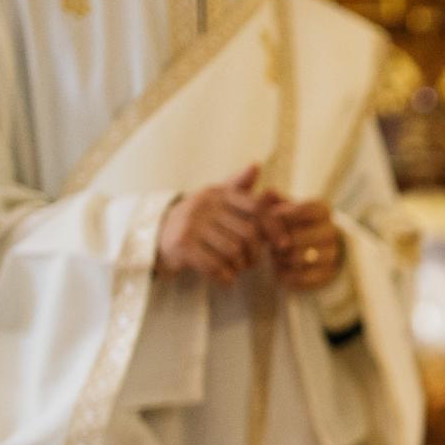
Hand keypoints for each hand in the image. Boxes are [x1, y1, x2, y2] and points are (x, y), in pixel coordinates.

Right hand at [155, 164, 265, 285]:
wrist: (159, 233)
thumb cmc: (201, 218)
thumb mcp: (219, 199)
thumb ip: (241, 188)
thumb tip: (256, 165)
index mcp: (219, 193)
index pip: (256, 207)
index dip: (274, 227)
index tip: (284, 245)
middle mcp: (204, 204)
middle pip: (248, 234)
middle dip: (255, 253)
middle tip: (251, 261)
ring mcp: (191, 224)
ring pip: (234, 251)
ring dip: (240, 266)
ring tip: (237, 268)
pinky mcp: (182, 245)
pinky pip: (215, 266)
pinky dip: (226, 277)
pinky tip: (226, 278)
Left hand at [261, 196, 342, 290]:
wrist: (311, 247)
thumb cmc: (291, 223)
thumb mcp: (283, 208)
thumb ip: (273, 201)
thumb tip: (268, 192)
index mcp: (323, 210)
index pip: (303, 209)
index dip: (282, 215)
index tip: (272, 218)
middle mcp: (331, 232)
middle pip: (296, 237)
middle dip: (277, 240)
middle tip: (270, 240)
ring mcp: (330, 255)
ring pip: (296, 258)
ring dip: (279, 257)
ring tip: (275, 253)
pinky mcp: (324, 275)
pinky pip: (297, 276)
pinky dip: (283, 272)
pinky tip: (280, 266)